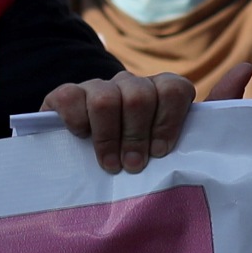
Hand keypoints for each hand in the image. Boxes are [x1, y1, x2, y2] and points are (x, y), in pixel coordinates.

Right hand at [47, 71, 193, 173]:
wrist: (79, 157)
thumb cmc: (128, 159)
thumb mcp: (154, 153)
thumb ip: (168, 150)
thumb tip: (184, 167)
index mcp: (158, 92)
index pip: (174, 90)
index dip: (168, 121)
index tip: (160, 151)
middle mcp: (130, 84)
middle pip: (139, 97)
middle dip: (136, 136)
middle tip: (133, 165)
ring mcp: (98, 86)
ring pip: (106, 99)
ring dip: (108, 137)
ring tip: (110, 164)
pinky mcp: (67, 94)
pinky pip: (72, 97)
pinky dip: (77, 121)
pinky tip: (81, 137)